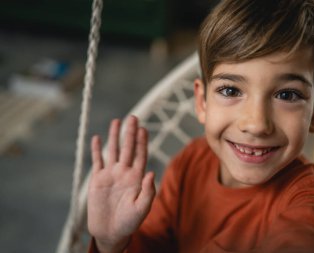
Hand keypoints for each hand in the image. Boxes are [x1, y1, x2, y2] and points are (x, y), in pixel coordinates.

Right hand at [87, 115, 154, 252]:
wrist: (110, 232)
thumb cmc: (129, 223)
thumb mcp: (141, 209)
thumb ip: (148, 192)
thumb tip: (151, 172)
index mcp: (136, 178)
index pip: (140, 155)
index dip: (142, 142)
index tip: (143, 128)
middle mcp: (124, 172)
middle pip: (128, 148)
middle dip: (130, 133)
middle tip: (133, 117)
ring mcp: (111, 175)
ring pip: (113, 151)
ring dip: (114, 136)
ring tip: (116, 121)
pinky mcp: (97, 180)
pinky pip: (97, 161)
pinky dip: (97, 150)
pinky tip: (97, 138)